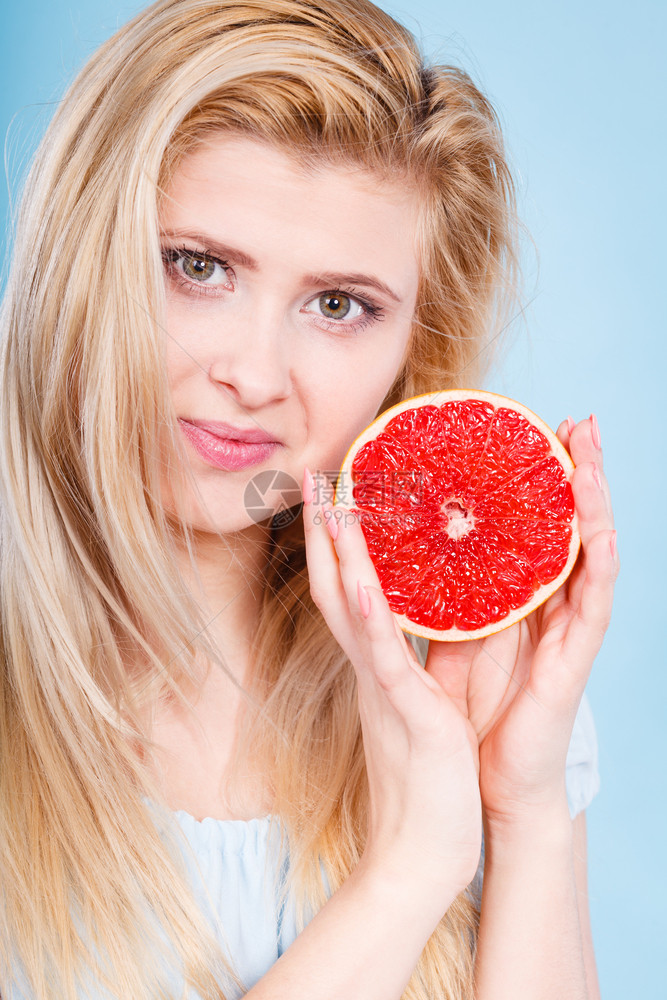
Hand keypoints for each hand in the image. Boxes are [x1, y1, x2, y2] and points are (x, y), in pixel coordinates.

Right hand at [302, 472, 482, 900]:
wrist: (422, 853)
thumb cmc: (428, 782)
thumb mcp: (418, 706)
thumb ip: (407, 666)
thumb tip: (407, 627)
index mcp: (376, 666)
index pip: (349, 591)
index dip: (338, 542)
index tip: (336, 493)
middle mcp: (369, 670)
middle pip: (335, 587)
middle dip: (326, 531)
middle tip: (316, 475)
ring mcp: (381, 690)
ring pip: (351, 612)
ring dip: (339, 557)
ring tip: (332, 505)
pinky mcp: (406, 715)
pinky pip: (383, 659)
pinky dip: (368, 617)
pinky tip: (359, 581)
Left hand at [425, 414, 617, 826]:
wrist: (484, 785)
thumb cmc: (475, 714)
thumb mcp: (457, 641)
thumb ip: (453, 598)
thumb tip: (420, 553)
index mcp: (522, 603)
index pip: (536, 529)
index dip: (542, 482)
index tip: (537, 430)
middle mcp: (551, 611)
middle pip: (570, 529)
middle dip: (578, 473)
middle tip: (577, 421)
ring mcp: (566, 636)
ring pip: (589, 556)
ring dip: (594, 504)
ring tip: (591, 455)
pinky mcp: (570, 667)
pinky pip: (589, 611)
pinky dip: (595, 570)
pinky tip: (597, 535)